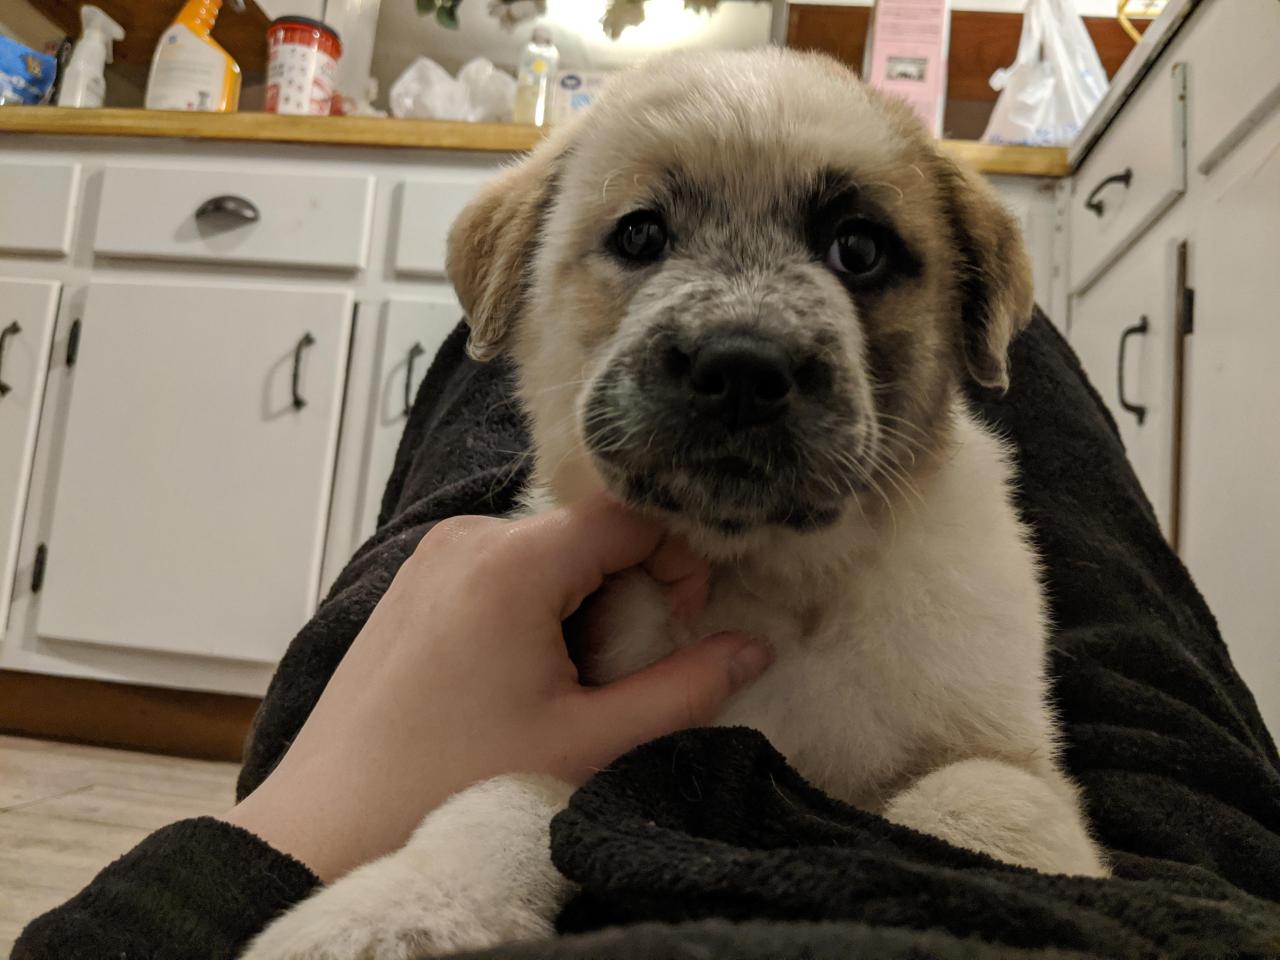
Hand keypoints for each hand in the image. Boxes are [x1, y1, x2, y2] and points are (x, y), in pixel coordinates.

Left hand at [223, 494, 772, 881]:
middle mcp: (466, 538)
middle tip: (610, 677)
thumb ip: (686, 689)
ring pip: (547, 556)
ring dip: (579, 611)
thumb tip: (750, 649)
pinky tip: (516, 685)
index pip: (630, 514)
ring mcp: (432, 558)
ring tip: (557, 692)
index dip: (676, 561)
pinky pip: (501, 572)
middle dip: (623, 597)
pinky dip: (534, 614)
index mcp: (511, 559)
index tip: (678, 626)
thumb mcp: (590, 743)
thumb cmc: (447, 789)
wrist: (326, 831)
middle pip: (588, 536)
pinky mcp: (414, 586)